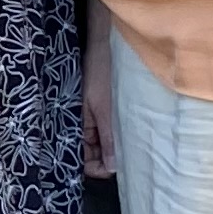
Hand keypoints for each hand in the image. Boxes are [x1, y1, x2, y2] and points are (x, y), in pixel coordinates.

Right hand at [81, 8, 118, 181]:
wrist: (107, 44)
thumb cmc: (102, 73)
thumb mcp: (107, 109)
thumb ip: (109, 139)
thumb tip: (111, 169)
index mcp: (78, 126)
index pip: (84, 160)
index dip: (98, 168)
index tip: (118, 169)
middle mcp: (83, 125)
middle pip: (94, 154)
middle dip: (109, 159)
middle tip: (131, 157)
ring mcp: (93, 117)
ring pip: (104, 143)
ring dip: (116, 146)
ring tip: (134, 142)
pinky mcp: (102, 108)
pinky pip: (109, 129)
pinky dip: (119, 133)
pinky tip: (131, 129)